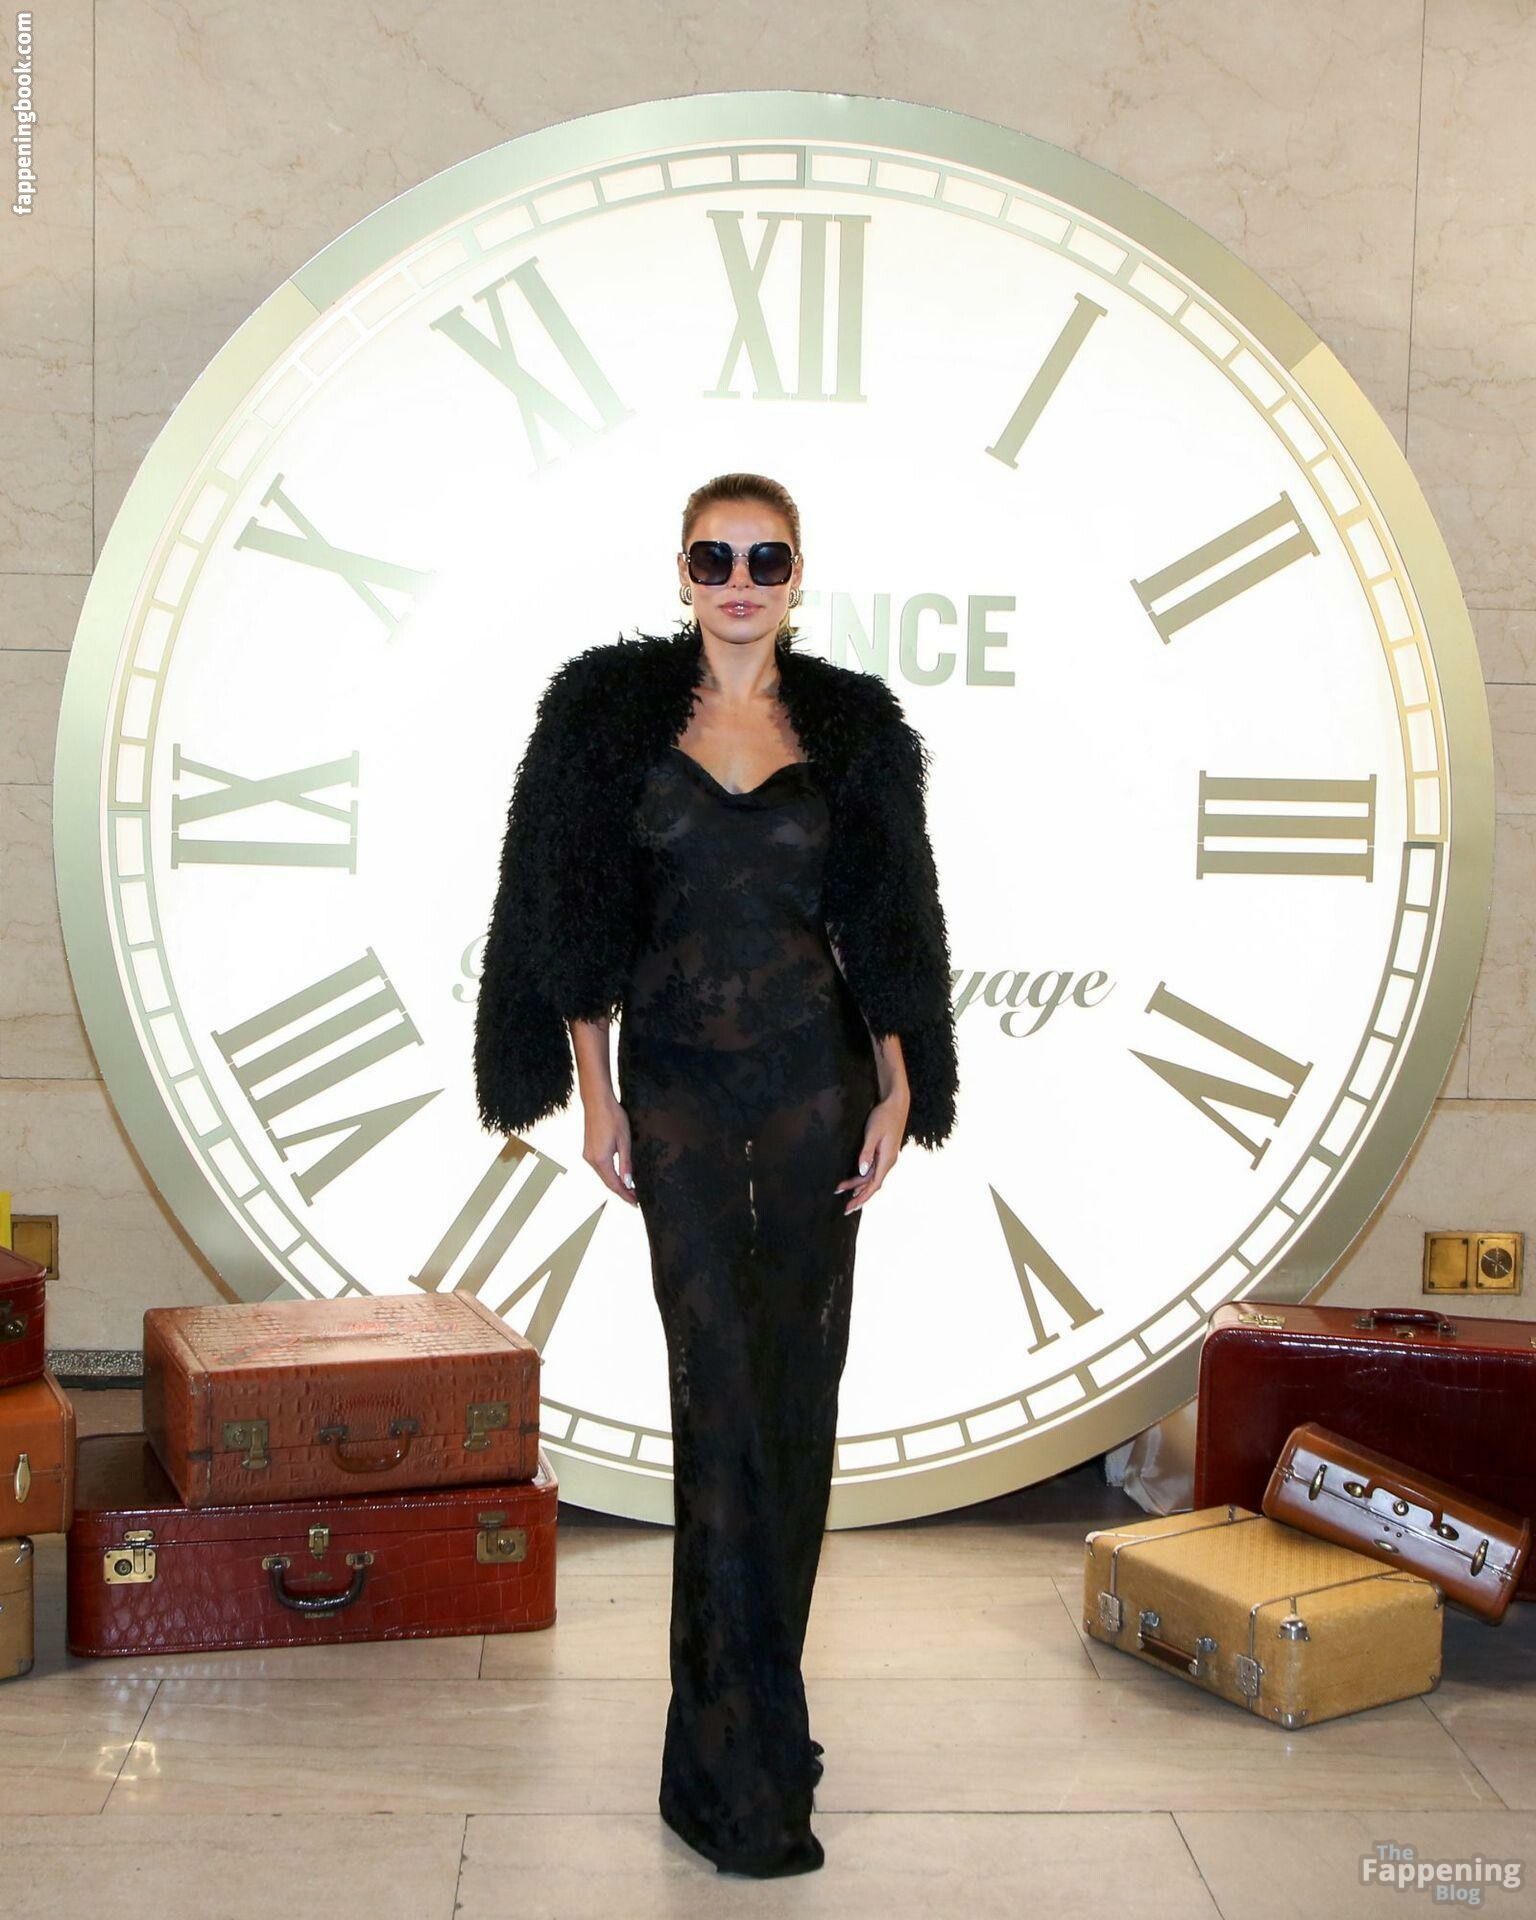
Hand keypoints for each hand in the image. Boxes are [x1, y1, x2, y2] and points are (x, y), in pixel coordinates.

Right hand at [584, 1098, 638, 1206]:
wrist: (597, 1101)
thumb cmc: (613, 1117)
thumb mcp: (624, 1141)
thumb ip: (626, 1164)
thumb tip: (628, 1183)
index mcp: (601, 1159)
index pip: (614, 1184)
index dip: (625, 1195)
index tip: (635, 1203)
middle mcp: (591, 1160)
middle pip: (607, 1182)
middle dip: (621, 1192)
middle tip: (635, 1199)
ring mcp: (587, 1155)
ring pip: (603, 1175)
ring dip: (615, 1183)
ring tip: (629, 1189)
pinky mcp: (588, 1149)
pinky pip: (600, 1167)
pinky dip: (609, 1174)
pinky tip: (618, 1175)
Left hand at [834, 1094, 907, 1213]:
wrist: (896, 1104)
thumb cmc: (884, 1116)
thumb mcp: (873, 1133)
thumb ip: (866, 1152)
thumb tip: (862, 1171)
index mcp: (887, 1160)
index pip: (874, 1185)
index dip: (862, 1197)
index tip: (851, 1206)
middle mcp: (888, 1161)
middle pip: (872, 1184)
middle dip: (858, 1195)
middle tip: (844, 1207)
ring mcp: (887, 1157)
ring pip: (872, 1177)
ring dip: (858, 1185)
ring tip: (842, 1191)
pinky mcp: (884, 1152)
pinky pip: (873, 1170)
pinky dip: (863, 1178)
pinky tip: (856, 1181)